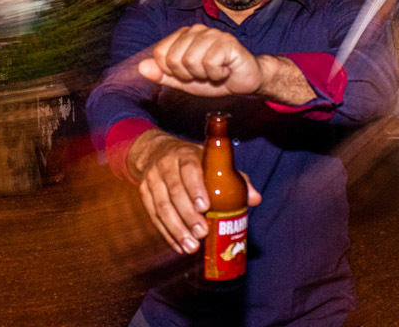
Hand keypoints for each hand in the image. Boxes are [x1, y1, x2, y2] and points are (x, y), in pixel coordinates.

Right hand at [130, 131, 260, 254]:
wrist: (155, 151)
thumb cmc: (191, 160)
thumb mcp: (210, 161)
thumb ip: (233, 178)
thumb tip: (254, 198)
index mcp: (184, 155)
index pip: (188, 169)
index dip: (195, 188)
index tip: (205, 207)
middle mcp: (165, 165)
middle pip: (174, 191)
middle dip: (187, 215)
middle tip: (201, 234)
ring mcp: (152, 179)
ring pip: (161, 206)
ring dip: (176, 229)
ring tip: (190, 246)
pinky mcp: (144, 193)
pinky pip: (153, 216)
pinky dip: (166, 233)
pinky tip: (178, 246)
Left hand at [138, 25, 263, 96]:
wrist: (245, 81)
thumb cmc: (214, 78)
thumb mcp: (183, 81)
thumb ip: (162, 74)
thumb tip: (141, 67)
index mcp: (182, 36)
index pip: (159, 54)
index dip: (172, 72)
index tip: (188, 74)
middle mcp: (196, 30)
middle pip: (173, 59)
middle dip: (187, 75)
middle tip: (204, 74)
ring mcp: (212, 34)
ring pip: (190, 61)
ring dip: (203, 75)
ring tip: (214, 71)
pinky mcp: (227, 42)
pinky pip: (209, 64)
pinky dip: (216, 75)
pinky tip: (225, 70)